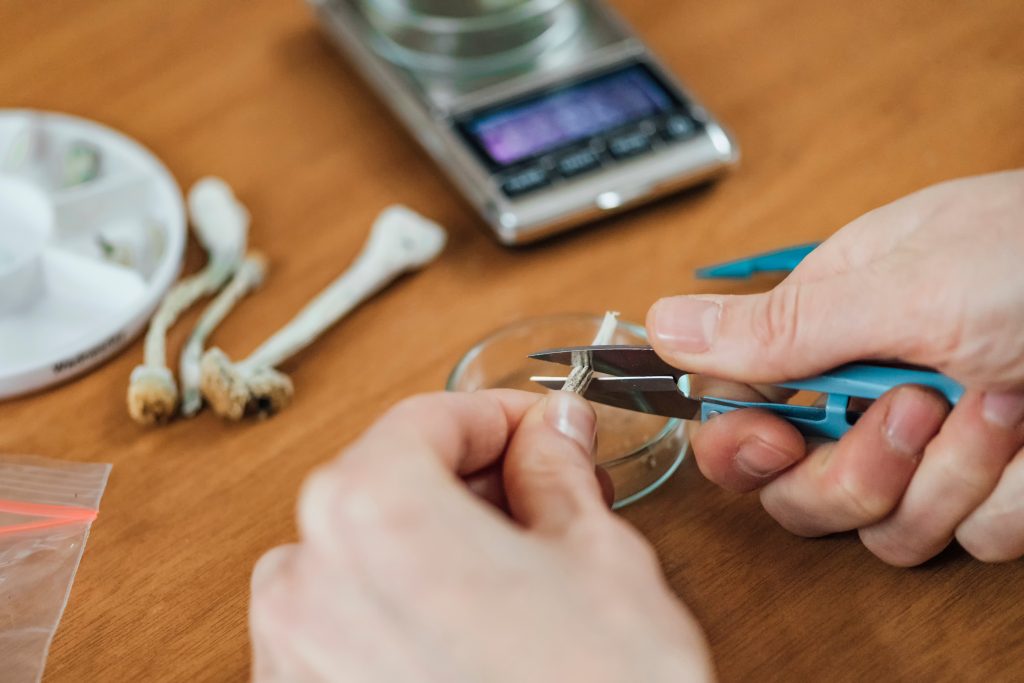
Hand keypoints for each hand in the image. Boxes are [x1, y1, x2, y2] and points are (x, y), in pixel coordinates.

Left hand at [250, 390, 712, 681]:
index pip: (429, 418)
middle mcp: (304, 577)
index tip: (541, 430)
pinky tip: (473, 632)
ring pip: (365, 553)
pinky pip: (347, 622)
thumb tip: (549, 433)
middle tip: (544, 493)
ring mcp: (290, 652)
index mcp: (369, 509)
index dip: (498, 416)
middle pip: (387, 482)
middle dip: (470, 480)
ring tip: (517, 571)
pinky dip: (403, 604)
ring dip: (435, 542)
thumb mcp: (598, 557)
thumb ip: (556, 471)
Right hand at [647, 170, 1023, 564]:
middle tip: (907, 414)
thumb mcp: (908, 284)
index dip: (736, 445)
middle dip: (851, 471)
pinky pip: (970, 540)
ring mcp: (935, 453)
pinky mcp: (995, 495)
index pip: (737, 412)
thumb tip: (660, 324)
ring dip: (947, 476)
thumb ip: (779, 325)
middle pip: (797, 494)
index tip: (763, 443)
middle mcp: (870, 397)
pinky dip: (1009, 496)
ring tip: (1004, 403)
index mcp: (829, 331)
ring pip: (883, 530)